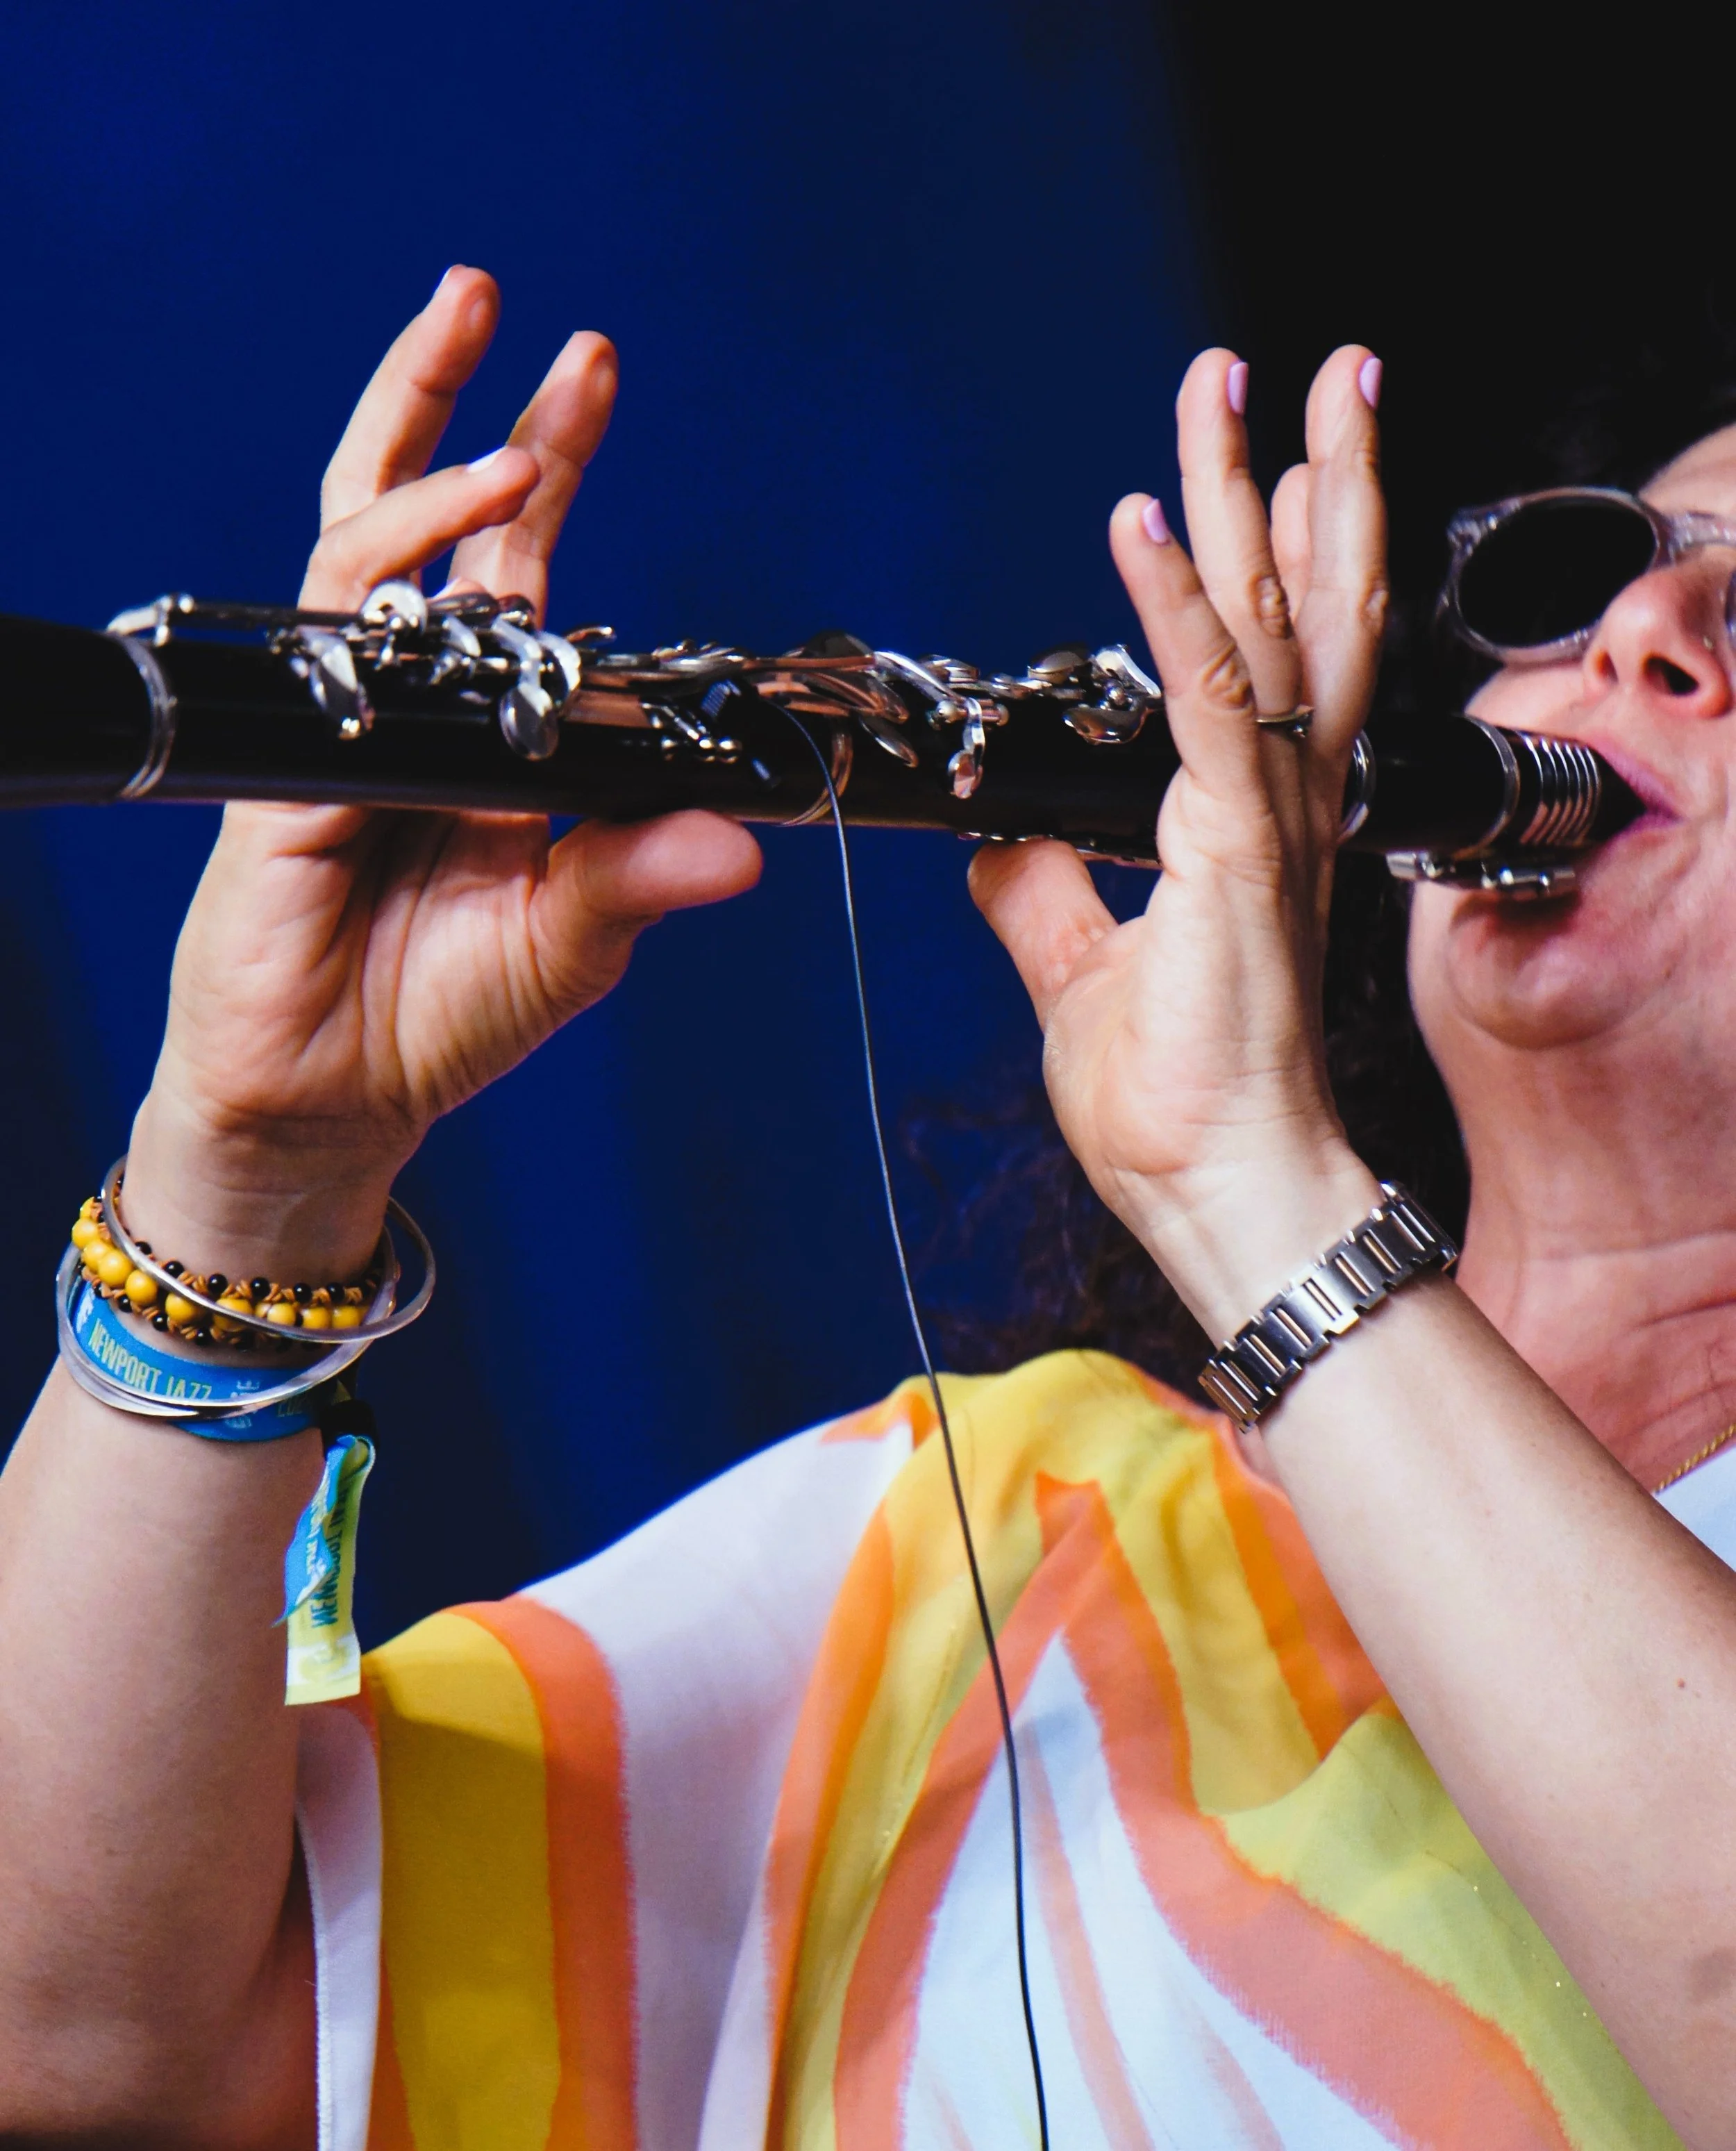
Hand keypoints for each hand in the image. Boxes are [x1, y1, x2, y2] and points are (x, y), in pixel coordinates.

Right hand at [126, 268, 761, 1276]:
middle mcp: (415, 701)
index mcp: (489, 723)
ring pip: (360, 549)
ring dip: (421, 454)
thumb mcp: (573, 937)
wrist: (336, 1096)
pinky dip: (387, 588)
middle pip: (428, 518)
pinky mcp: (287, 768)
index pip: (516, 563)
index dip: (544, 466)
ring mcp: (345, 723)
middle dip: (462, 402)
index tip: (589, 371)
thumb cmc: (448, 1013)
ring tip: (486, 378)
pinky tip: (441, 553)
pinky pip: (332, 653)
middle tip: (500, 299)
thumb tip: (751, 842)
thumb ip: (643, 871)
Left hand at [971, 347, 1387, 1337]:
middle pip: (1300, 606)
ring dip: (1255, 494)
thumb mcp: (1078, 971)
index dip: (1275, 555)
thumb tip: (996, 837)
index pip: (1268, 655)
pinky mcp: (1233, 848)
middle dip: (1299, 479)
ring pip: (1272, 620)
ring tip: (1246, 389)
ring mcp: (1267, 818)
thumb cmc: (1175, 1097)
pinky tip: (1142, 523)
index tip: (1266, 470)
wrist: (1216, 1186)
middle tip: (1303, 373)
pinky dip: (1170, 608)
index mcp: (1247, 820)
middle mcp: (1277, 799)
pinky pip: (1200, 702)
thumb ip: (1041, 893)